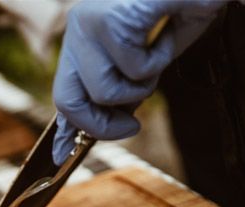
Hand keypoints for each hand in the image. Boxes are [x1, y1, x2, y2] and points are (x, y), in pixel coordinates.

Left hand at [52, 0, 224, 164]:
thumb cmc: (182, 2)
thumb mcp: (150, 52)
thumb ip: (127, 85)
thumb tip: (114, 121)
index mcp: (81, 35)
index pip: (64, 90)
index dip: (66, 127)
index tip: (62, 153)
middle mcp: (77, 26)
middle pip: (67, 101)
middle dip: (101, 125)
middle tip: (132, 125)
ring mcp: (90, 22)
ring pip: (105, 91)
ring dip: (143, 85)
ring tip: (160, 53)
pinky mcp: (111, 20)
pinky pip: (135, 70)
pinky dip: (162, 58)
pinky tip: (169, 26)